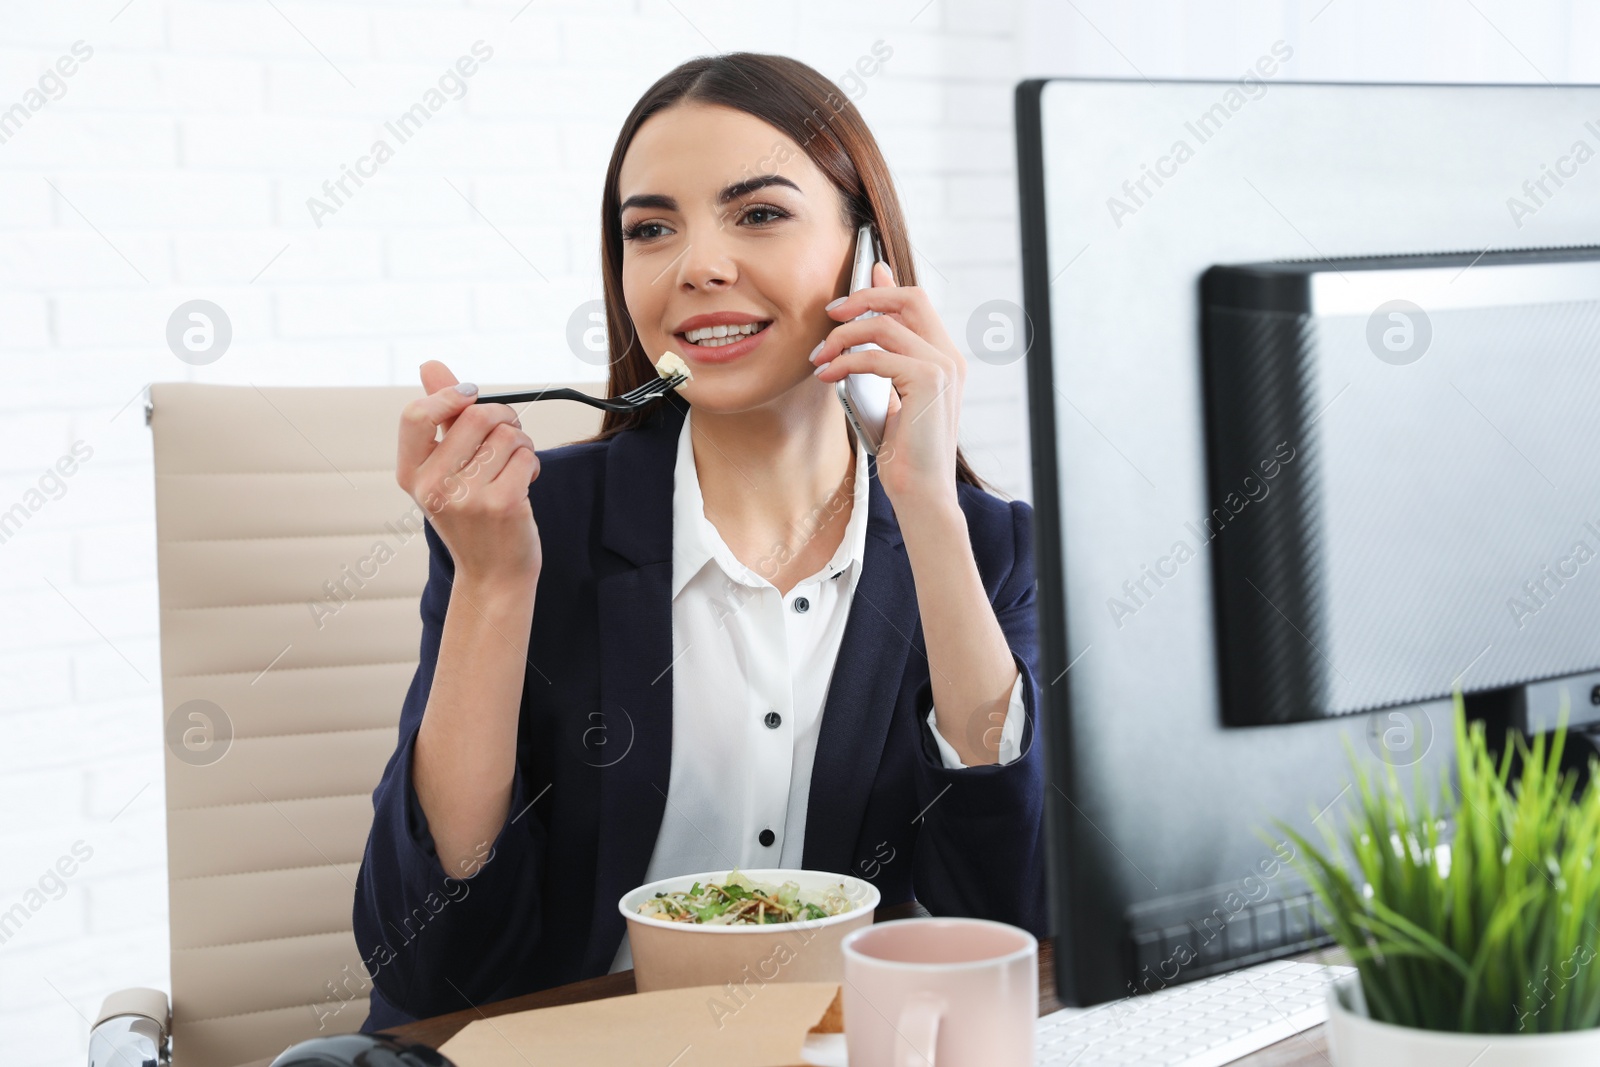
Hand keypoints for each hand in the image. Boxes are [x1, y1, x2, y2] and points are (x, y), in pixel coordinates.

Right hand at [397, 360, 541, 583]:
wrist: (492, 574)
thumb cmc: (471, 517)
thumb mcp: (445, 470)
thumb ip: (440, 417)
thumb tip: (430, 365)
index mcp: (411, 474)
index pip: (416, 414)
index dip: (448, 395)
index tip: (470, 396)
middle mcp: (433, 486)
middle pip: (475, 416)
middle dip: (503, 417)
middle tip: (509, 436)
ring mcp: (467, 497)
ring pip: (507, 434)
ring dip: (521, 443)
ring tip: (515, 465)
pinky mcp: (502, 504)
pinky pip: (526, 455)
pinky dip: (532, 463)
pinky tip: (524, 482)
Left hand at [809, 262, 964, 510]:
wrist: (922, 494)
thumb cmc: (904, 454)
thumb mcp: (891, 399)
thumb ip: (883, 365)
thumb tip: (860, 335)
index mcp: (944, 358)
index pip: (917, 302)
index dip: (884, 286)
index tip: (849, 290)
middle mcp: (949, 357)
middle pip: (908, 298)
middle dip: (864, 298)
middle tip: (830, 315)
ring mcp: (942, 367)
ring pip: (885, 325)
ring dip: (844, 337)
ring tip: (819, 358)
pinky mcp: (928, 380)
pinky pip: (877, 355)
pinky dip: (846, 361)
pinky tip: (828, 375)